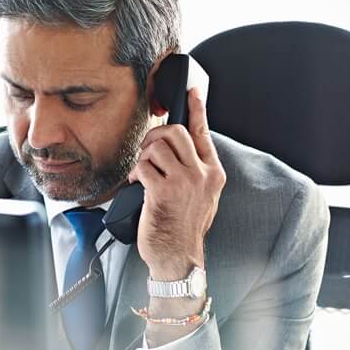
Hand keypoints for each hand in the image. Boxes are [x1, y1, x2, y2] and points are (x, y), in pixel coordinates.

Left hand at [127, 87, 226, 281]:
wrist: (179, 258)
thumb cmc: (185, 228)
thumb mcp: (203, 197)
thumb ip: (196, 171)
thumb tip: (177, 149)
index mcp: (213, 173)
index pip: (203, 132)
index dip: (197, 108)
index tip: (192, 90)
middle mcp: (202, 175)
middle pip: (175, 132)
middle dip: (155, 135)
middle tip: (148, 150)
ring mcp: (184, 183)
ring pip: (156, 147)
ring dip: (143, 156)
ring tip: (143, 173)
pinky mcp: (163, 192)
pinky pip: (143, 166)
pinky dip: (135, 173)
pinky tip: (138, 186)